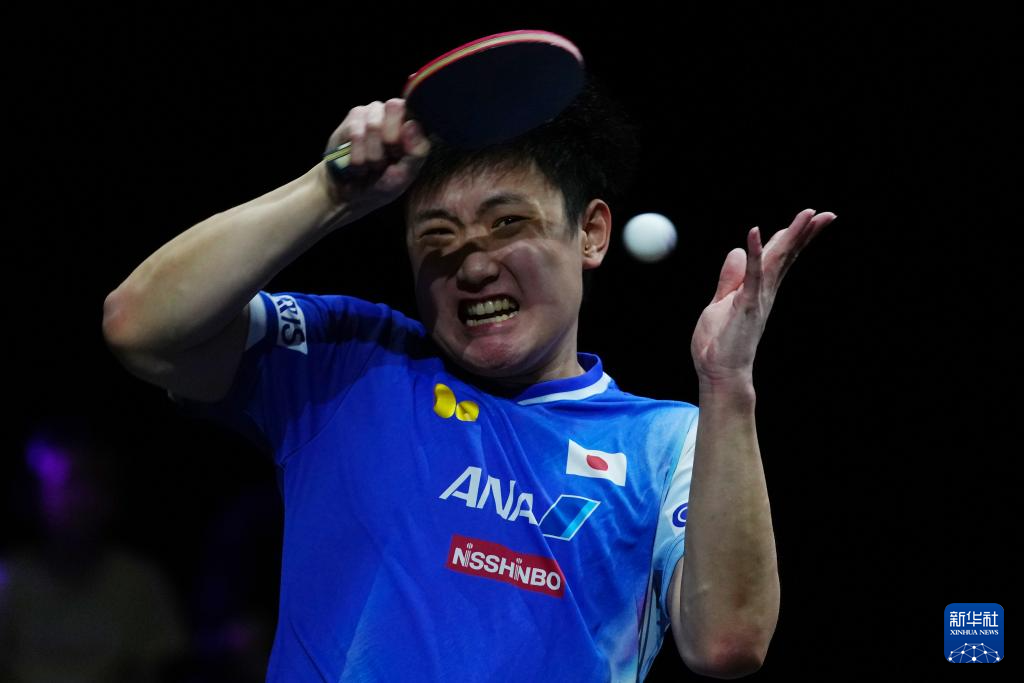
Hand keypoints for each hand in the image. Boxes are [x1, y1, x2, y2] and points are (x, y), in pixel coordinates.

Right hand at [321, 98, 430, 212]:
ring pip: (373, 125)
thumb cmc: (384, 182)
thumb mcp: (405, 173)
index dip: (402, 135)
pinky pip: (356, 134)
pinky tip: (358, 164)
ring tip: (370, 165)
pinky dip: (357, 158)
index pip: (413, 111)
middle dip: (387, 145)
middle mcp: (394, 112)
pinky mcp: (353, 118)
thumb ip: (416, 151)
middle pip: (393, 110)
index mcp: (413, 124)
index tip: (398, 156)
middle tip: (384, 162)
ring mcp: (373, 112)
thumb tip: (412, 125)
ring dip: (371, 156)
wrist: (353, 194)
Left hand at [691, 208, 837, 387]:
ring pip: (777, 260)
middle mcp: (764, 291)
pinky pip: (751, 274)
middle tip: (826, 214)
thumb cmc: (719, 344)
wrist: (719, 373)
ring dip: (792, 235)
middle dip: (805, 233)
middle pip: (786, 255)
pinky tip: (754, 233)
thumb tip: (738, 250)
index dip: (793, 237)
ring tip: (808, 215)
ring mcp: (758, 297)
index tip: (810, 218)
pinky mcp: (746, 305)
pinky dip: (753, 252)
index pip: (778, 257)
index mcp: (759, 289)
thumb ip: (731, 279)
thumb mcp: (722, 303)